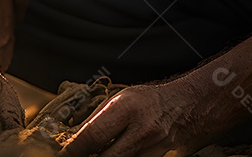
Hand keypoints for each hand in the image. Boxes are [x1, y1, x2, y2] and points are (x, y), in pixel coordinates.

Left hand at [58, 83, 207, 156]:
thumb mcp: (122, 99)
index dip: (73, 150)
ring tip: (95, 153)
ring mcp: (154, 149)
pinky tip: (115, 154)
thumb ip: (98, 119)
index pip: (93, 136)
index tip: (61, 155)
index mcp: (128, 108)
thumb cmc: (151, 101)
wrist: (190, 107)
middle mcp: (143, 130)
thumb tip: (73, 138)